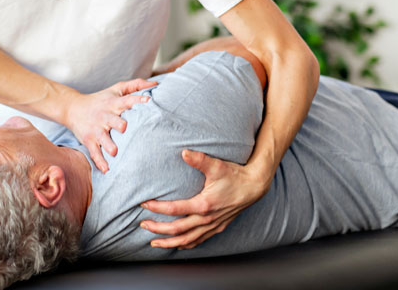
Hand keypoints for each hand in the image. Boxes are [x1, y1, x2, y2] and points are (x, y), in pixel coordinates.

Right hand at [65, 78, 155, 172]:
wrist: (73, 108)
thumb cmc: (101, 99)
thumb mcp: (116, 89)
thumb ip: (135, 85)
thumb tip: (156, 83)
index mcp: (113, 103)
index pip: (126, 100)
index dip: (137, 100)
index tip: (148, 100)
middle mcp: (105, 115)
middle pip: (113, 119)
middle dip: (119, 124)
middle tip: (125, 128)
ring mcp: (96, 129)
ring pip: (102, 138)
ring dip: (108, 145)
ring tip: (114, 152)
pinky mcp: (89, 140)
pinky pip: (94, 152)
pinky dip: (100, 161)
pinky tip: (106, 170)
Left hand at [139, 149, 268, 249]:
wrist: (254, 186)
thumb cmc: (235, 175)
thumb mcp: (216, 165)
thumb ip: (199, 159)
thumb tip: (183, 152)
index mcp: (204, 204)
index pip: (175, 209)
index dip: (157, 208)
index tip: (144, 204)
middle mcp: (207, 218)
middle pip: (177, 229)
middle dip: (158, 229)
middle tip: (143, 225)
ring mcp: (213, 225)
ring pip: (187, 240)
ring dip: (170, 242)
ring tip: (155, 243)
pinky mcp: (218, 227)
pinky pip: (199, 240)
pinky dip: (186, 244)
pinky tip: (179, 245)